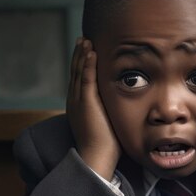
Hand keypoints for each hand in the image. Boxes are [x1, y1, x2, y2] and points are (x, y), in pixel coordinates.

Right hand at [66, 38, 120, 179]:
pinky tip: (90, 52)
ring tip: (85, 40)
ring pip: (78, 72)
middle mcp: (75, 100)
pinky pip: (86, 79)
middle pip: (76, 72)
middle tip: (82, 40)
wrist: (96, 156)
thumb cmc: (105, 145)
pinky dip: (87, 64)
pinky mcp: (86, 102)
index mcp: (78, 105)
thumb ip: (108, 111)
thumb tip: (120, 106)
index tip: (85, 51)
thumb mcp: (105, 123)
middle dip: (79, 55)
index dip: (81, 64)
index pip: (79, 79)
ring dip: (82, 55)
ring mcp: (79, 100)